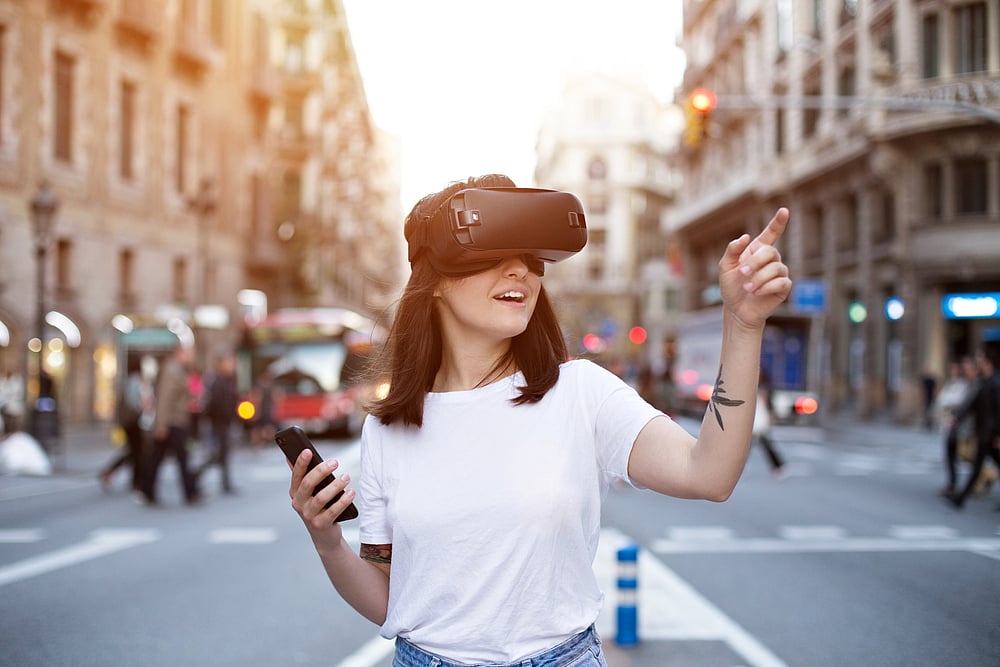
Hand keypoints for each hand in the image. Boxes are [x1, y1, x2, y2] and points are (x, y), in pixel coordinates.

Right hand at [288, 450, 352, 548]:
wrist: (324, 535)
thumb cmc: (319, 507)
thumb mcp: (311, 492)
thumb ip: (305, 474)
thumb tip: (301, 453)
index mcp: (295, 492)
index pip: (296, 475)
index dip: (300, 463)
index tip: (308, 451)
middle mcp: (298, 503)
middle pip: (308, 484)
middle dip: (321, 471)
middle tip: (335, 462)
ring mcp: (309, 515)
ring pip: (321, 497)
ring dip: (335, 486)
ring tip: (347, 477)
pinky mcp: (321, 524)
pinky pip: (333, 511)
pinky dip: (343, 500)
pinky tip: (351, 492)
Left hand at [719, 208, 792, 330]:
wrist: (736, 310)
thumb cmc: (731, 287)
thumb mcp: (725, 267)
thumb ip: (733, 250)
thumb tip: (746, 237)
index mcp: (757, 250)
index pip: (771, 233)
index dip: (778, 222)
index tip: (784, 210)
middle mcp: (771, 259)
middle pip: (770, 251)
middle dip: (755, 263)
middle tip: (742, 274)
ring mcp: (779, 272)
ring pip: (775, 268)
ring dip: (758, 278)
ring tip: (748, 288)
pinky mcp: (784, 287)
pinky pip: (780, 282)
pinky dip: (766, 287)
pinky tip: (757, 293)